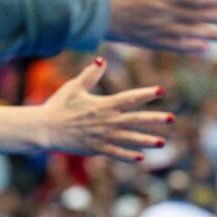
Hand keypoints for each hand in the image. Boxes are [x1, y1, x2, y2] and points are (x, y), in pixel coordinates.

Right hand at [41, 58, 172, 160]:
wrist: (45, 129)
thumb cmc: (59, 105)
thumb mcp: (74, 86)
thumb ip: (90, 74)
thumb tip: (102, 59)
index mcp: (104, 105)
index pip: (129, 98)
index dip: (146, 94)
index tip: (160, 91)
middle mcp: (107, 121)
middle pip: (136, 120)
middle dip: (155, 119)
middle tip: (172, 118)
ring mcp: (103, 136)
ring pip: (130, 139)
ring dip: (147, 141)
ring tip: (163, 142)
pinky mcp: (96, 148)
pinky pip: (116, 153)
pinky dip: (129, 156)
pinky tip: (141, 157)